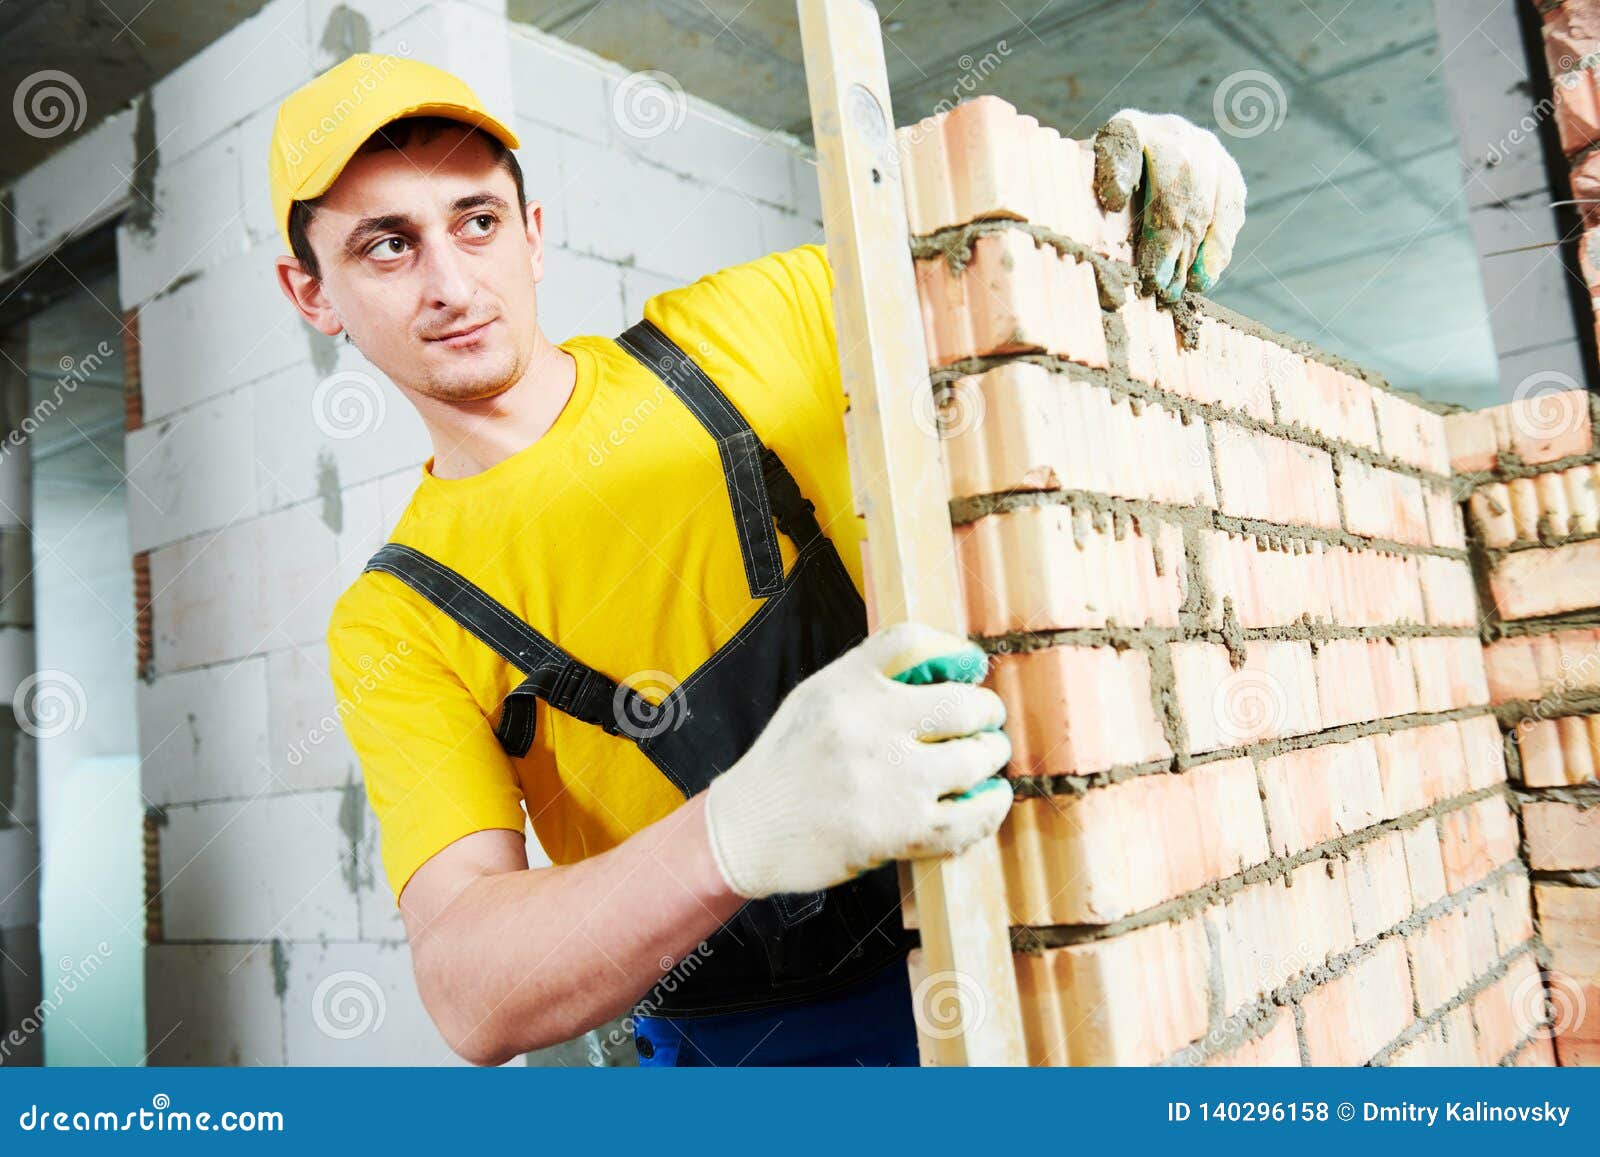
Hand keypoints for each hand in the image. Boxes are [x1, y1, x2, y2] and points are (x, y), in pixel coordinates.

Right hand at [703, 621, 1014, 898]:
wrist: (748, 828)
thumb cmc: (788, 760)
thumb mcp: (817, 696)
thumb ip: (872, 674)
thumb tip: (950, 664)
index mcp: (846, 687)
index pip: (916, 643)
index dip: (957, 651)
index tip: (973, 665)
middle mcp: (870, 728)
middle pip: (964, 705)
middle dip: (988, 712)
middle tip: (988, 720)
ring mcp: (889, 783)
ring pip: (975, 760)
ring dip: (992, 756)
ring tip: (988, 757)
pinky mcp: (898, 833)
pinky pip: (968, 818)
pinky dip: (989, 807)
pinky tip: (991, 799)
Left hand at [1093, 109, 1246, 301]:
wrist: (1137, 169)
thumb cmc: (1100, 187)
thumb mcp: (1083, 184)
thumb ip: (1089, 191)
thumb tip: (1110, 207)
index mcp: (1130, 127)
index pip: (1125, 146)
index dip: (1121, 174)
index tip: (1113, 205)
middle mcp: (1174, 131)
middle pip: (1178, 183)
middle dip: (1168, 239)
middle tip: (1156, 282)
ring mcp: (1207, 148)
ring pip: (1208, 200)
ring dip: (1195, 250)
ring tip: (1180, 288)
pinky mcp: (1228, 171)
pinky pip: (1230, 209)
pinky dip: (1218, 247)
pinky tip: (1203, 277)